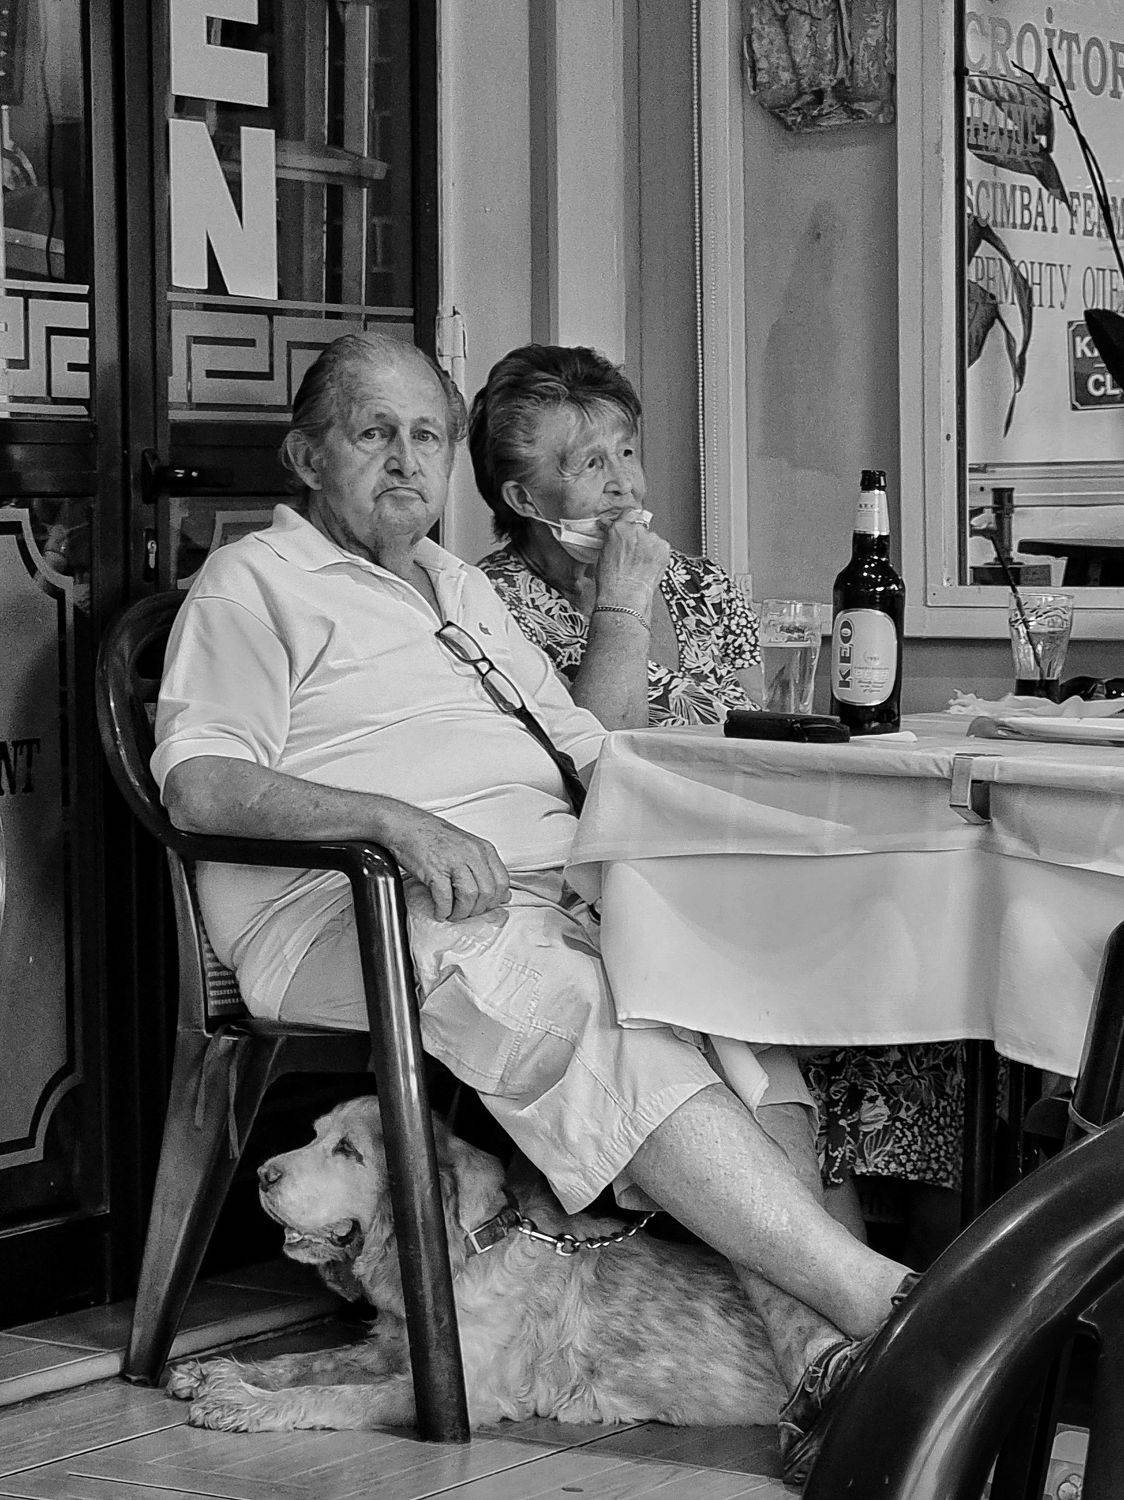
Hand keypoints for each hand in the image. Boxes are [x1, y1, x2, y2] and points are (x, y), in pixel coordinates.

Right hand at [383, 806, 510, 920]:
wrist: (406, 826)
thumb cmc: (433, 836)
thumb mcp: (467, 846)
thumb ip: (483, 867)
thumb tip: (501, 893)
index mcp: (482, 849)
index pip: (502, 881)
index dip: (495, 900)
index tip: (485, 906)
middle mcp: (472, 854)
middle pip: (487, 892)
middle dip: (478, 909)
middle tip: (467, 913)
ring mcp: (454, 861)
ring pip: (470, 897)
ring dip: (461, 912)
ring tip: (453, 914)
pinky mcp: (434, 871)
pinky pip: (445, 899)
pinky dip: (443, 910)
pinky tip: (440, 911)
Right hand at [594, 508, 669, 609]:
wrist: (625, 596)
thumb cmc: (611, 580)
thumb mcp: (604, 554)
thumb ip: (612, 538)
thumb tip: (613, 531)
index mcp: (619, 528)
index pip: (628, 513)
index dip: (628, 521)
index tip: (628, 525)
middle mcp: (637, 530)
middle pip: (641, 526)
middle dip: (638, 537)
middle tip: (633, 552)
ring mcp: (652, 539)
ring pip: (651, 538)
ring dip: (648, 546)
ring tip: (640, 564)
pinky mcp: (664, 548)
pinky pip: (661, 547)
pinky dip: (657, 554)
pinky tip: (649, 566)